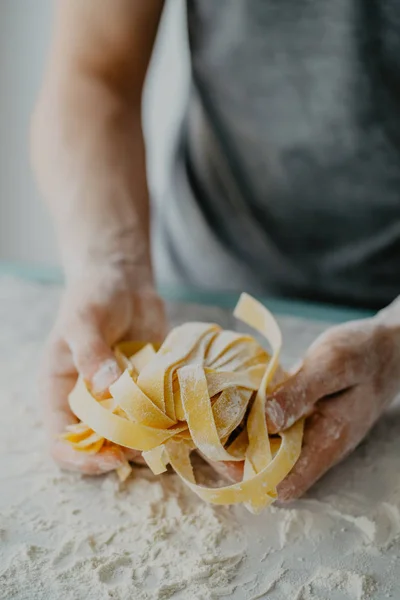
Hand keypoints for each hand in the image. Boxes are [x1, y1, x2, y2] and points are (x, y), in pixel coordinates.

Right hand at [39, 264, 166, 474]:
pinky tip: (189, 412)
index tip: (113, 457)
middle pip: (101, 446)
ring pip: (135, 435)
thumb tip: (106, 388)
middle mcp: (90, 402)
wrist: (124, 282)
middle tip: (152, 440)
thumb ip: (91, 352)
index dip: (84, 458)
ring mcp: (121, 399)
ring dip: (153, 437)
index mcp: (61, 392)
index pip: (61, 442)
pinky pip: (159, 414)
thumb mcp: (84, 320)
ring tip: (174, 427)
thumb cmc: (93, 296)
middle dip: (125, 451)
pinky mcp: (149, 390)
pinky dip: (173, 419)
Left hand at [215, 315, 399, 499]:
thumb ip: (300, 393)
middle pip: (267, 467)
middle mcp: (315, 443)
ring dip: (237, 433)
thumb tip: (264, 421)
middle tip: (202, 427)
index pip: (283, 484)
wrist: (388, 344)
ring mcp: (308, 428)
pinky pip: (271, 423)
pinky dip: (250, 414)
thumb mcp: (333, 364)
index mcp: (327, 441)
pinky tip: (230, 395)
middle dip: (232, 454)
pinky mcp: (302, 412)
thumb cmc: (365, 352)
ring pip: (265, 445)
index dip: (247, 477)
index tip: (216, 452)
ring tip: (208, 411)